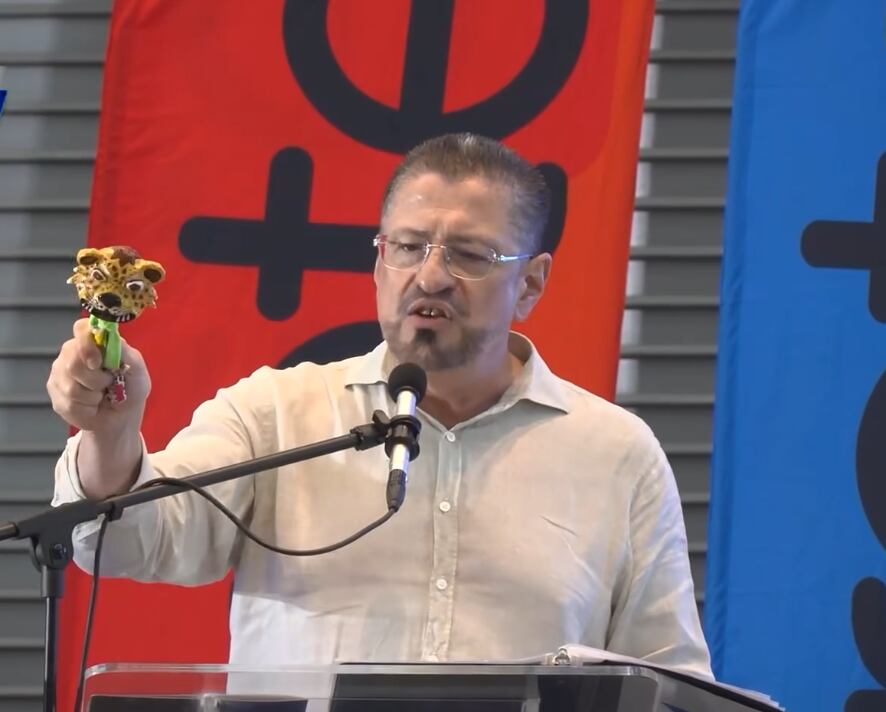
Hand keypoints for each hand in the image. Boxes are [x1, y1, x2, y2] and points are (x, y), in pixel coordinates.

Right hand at [47, 318, 150, 432]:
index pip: (81, 328)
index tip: (98, 361)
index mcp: (92, 342)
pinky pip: (69, 404)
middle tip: (109, 383)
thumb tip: (111, 337)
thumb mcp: (137, 370)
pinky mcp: (55, 395)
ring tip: (101, 395)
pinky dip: (87, 409)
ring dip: (93, 396)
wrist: (122, 416)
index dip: (87, 344)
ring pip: (71, 387)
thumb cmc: (131, 389)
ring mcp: (59, 374)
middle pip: (73, 363)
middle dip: (97, 379)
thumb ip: (125, 352)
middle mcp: (71, 354)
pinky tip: (92, 406)